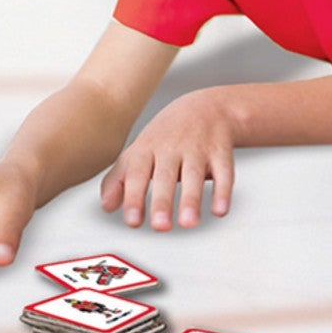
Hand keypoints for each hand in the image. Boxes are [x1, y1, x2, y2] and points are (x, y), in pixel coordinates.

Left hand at [100, 88, 236, 230]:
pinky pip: (224, 173)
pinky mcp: (221, 153)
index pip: (138, 174)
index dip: (134, 198)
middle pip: (166, 176)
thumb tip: (107, 206)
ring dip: (192, 200)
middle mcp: (172, 148)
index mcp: (147, 149)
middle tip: (160, 225)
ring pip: (194, 175)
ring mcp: (198, 149)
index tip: (133, 221)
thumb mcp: (139, 151)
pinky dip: (223, 192)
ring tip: (188, 222)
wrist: (206, 107)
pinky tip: (219, 210)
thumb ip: (119, 179)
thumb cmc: (168, 135)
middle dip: (163, 201)